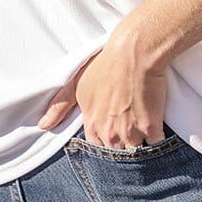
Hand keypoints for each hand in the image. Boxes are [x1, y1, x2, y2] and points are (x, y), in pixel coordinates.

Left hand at [37, 21, 167, 147]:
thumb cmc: (104, 63)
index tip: (112, 127)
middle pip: (117, 150)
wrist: (134, 52)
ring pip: (136, 149)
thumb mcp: (76, 82)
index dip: (105, 138)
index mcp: (93, 125)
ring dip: (140, 141)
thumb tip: (43, 125)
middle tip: (129, 124)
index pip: (96, 147)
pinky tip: (157, 123)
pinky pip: (156, 143)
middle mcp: (111, 134)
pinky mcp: (152, 128)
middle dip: (122, 142)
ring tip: (143, 122)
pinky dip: (157, 136)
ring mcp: (132, 133)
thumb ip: (60, 106)